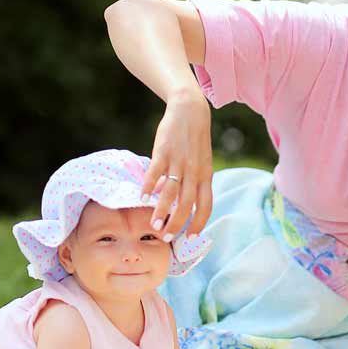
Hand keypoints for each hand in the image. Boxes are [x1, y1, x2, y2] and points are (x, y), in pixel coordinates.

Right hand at [143, 90, 212, 239]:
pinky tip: (142, 197)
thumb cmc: (194, 140)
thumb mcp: (200, 162)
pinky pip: (155, 172)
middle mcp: (194, 171)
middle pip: (187, 204)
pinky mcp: (164, 151)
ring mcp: (179, 161)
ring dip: (161, 210)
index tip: (189, 237)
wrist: (190, 110)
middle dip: (176, 223)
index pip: (206, 205)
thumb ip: (192, 182)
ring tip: (152, 225)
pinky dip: (148, 186)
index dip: (199, 223)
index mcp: (206, 175)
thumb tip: (174, 201)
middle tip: (164, 237)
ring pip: (171, 192)